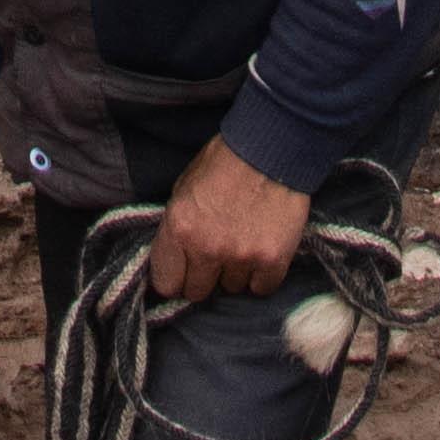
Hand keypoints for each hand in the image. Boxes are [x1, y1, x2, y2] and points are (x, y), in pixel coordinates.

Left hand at [147, 133, 310, 301]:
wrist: (272, 148)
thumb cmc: (224, 162)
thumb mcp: (184, 187)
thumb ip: (177, 228)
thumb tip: (175, 259)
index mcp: (179, 227)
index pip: (166, 283)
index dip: (174, 278)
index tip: (182, 272)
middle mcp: (207, 248)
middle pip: (197, 292)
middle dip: (204, 276)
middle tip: (215, 255)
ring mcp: (241, 256)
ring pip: (231, 289)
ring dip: (234, 272)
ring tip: (242, 242)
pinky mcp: (273, 260)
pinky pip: (261, 288)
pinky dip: (261, 275)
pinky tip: (261, 251)